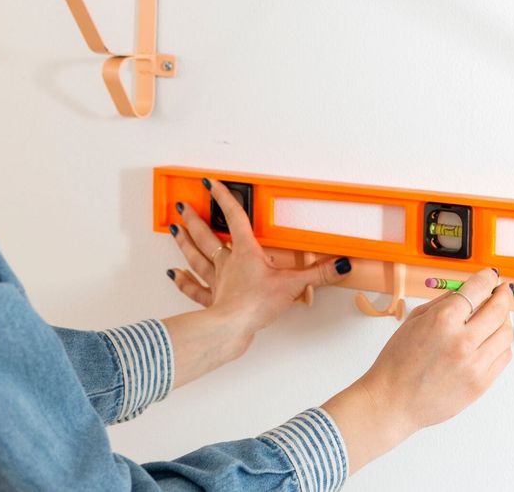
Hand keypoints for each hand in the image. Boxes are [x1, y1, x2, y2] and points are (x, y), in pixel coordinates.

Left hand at [163, 178, 350, 384]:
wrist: (232, 329)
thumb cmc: (255, 305)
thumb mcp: (293, 286)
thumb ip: (318, 274)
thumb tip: (340, 264)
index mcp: (246, 253)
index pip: (235, 218)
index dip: (223, 198)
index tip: (211, 183)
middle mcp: (227, 264)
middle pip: (207, 236)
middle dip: (195, 219)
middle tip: (183, 206)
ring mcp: (216, 282)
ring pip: (196, 257)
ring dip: (184, 243)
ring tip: (174, 229)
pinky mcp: (210, 302)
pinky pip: (194, 289)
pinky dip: (183, 281)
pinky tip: (173, 274)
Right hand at [322, 268, 513, 472]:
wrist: (393, 401)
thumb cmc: (398, 361)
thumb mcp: (415, 320)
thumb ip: (444, 302)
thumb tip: (469, 289)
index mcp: (443, 320)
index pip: (478, 289)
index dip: (488, 278)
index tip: (492, 276)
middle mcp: (462, 341)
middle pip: (499, 309)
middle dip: (504, 295)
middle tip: (503, 291)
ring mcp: (474, 365)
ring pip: (506, 333)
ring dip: (504, 320)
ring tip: (496, 318)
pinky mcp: (481, 383)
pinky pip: (504, 356)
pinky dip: (501, 344)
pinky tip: (491, 340)